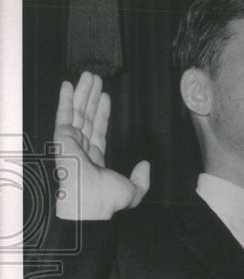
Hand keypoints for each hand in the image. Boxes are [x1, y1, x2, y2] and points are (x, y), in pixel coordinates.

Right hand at [54, 71, 149, 219]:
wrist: (92, 203)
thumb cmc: (109, 200)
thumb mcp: (134, 190)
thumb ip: (141, 178)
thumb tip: (146, 164)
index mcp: (95, 158)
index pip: (99, 129)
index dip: (103, 113)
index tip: (106, 97)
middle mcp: (81, 148)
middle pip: (87, 116)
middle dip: (91, 97)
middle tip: (96, 79)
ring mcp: (71, 142)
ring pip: (77, 111)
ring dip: (83, 92)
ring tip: (89, 76)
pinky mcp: (62, 137)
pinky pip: (63, 114)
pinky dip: (65, 99)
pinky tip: (69, 85)